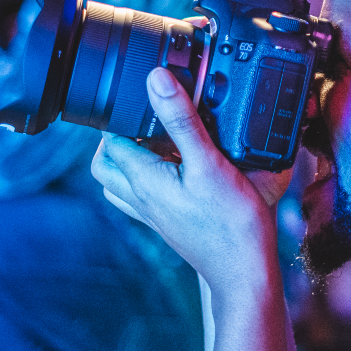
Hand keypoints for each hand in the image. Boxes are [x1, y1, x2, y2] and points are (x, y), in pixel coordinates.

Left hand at [91, 67, 293, 297]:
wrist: (245, 270)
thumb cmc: (231, 223)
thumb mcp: (209, 162)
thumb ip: (181, 119)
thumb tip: (156, 80)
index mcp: (144, 181)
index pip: (109, 140)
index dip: (120, 113)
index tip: (141, 93)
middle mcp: (141, 199)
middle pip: (105, 164)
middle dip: (115, 136)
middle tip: (142, 115)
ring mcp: (154, 214)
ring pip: (121, 182)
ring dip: (129, 157)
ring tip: (157, 137)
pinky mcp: (169, 222)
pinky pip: (143, 196)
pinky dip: (149, 176)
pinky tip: (176, 167)